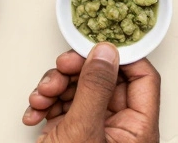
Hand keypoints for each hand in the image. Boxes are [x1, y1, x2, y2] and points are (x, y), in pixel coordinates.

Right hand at [23, 45, 159, 142]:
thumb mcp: (83, 130)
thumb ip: (95, 88)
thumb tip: (106, 53)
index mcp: (138, 130)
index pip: (143, 78)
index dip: (121, 57)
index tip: (96, 44)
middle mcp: (119, 130)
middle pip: (105, 80)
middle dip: (76, 71)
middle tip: (61, 67)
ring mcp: (93, 132)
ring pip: (79, 89)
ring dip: (55, 87)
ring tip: (42, 96)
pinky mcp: (70, 135)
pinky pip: (62, 106)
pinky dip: (45, 104)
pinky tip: (34, 113)